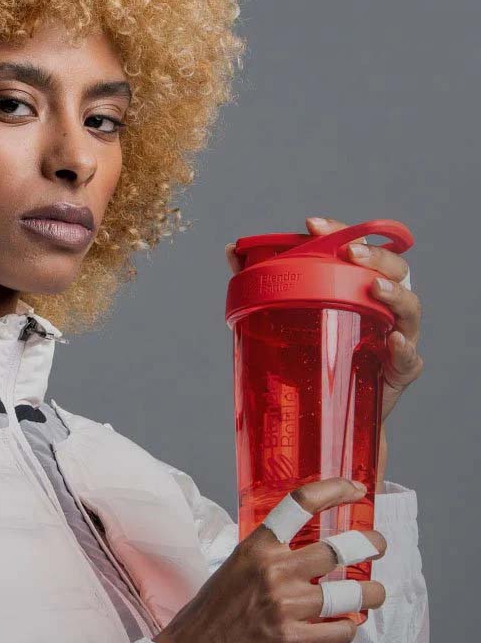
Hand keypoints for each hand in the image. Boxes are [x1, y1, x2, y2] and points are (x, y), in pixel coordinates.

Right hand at [154, 478, 386, 642]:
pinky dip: (349, 628)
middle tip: (377, 546)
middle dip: (371, 544)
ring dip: (373, 594)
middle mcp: (273, 571)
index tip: (356, 490)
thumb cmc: (210, 615)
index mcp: (256, 548)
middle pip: (341, 548)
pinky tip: (342, 626)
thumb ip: (269, 555)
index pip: (301, 504)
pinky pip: (343, 630)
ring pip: (354, 593)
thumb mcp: (235, 568)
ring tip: (375, 594)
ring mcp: (286, 607)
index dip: (335, 490)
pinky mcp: (294, 642)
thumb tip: (311, 550)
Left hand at [225, 216, 424, 488]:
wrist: (323, 417)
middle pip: (394, 270)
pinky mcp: (398, 373)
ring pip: (409, 308)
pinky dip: (404, 349)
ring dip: (395, 295)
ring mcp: (395, 338)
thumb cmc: (306, 358)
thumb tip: (232, 249)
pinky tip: (392, 342)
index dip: (340, 231)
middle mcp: (383, 307)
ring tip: (375, 289)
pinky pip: (409, 359)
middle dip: (375, 257)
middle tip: (350, 253)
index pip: (356, 248)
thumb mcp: (281, 318)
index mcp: (358, 286)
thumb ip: (259, 281)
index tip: (311, 224)